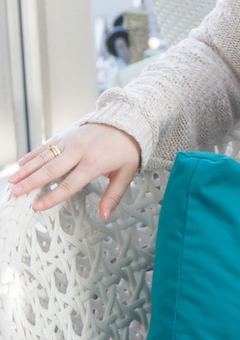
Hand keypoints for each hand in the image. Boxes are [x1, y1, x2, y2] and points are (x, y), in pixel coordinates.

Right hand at [9, 123, 140, 219]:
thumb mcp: (125, 174)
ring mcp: (70, 140)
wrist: (127, 123)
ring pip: (44, 156)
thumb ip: (113, 196)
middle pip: (51, 169)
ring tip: (12, 181)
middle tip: (16, 193)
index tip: (38, 206)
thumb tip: (105, 216)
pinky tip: (21, 165)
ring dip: (26, 169)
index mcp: (94, 163)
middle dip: (31, 183)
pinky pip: (46, 146)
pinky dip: (32, 155)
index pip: (69, 184)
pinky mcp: (66, 134)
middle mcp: (79, 150)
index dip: (52, 197)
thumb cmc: (126, 150)